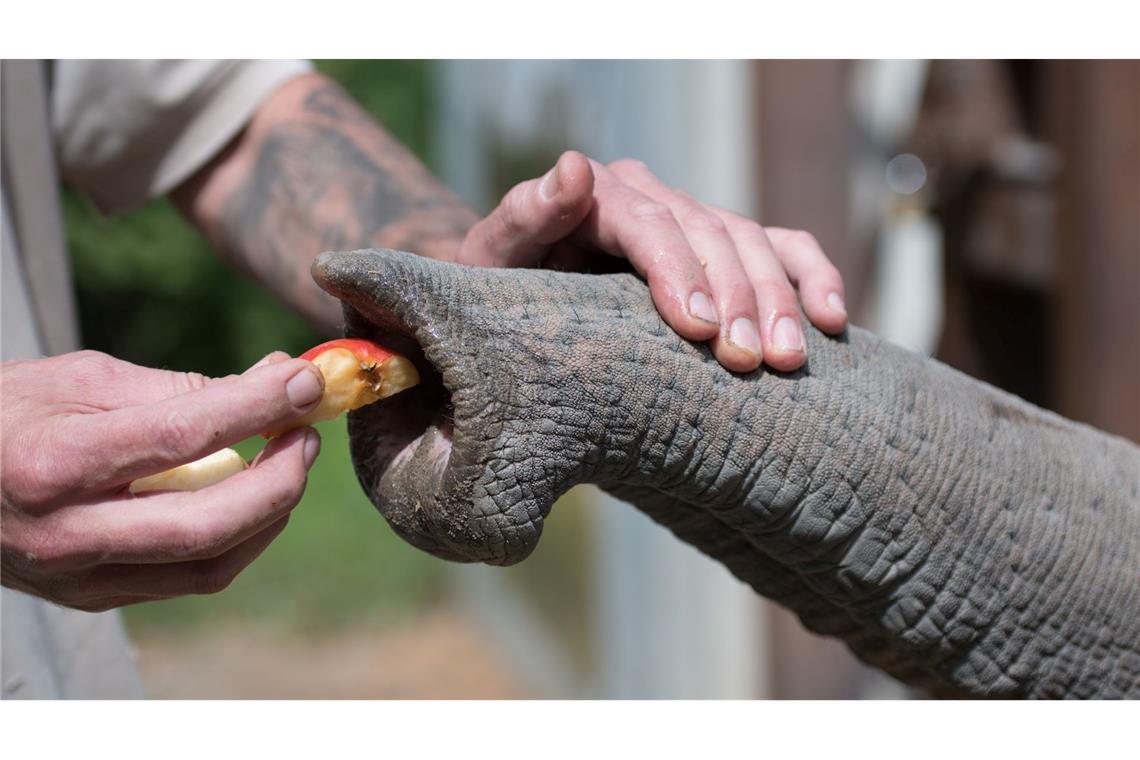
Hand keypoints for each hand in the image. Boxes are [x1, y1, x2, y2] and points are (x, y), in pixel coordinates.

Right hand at [0, 350, 323, 610]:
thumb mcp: (78, 380)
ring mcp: (78, 578)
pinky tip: (251, 497)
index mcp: (54, 464)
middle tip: (308, 433)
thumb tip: (270, 384)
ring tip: (288, 460)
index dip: (257, 407)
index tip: (308, 381)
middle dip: (279, 480)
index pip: (182, 435)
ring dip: (269, 513)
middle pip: (208, 525)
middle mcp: (65, 534)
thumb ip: (174, 389)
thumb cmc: (5, 414)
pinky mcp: (92, 598)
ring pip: (209, 565)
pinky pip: (189, 578)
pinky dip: (236, 537)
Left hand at [455, 151, 847, 372]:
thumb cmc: (504, 290)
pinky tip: (834, 320)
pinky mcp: (723, 248)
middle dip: (737, 297)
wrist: (521, 305)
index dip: (679, 272)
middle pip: (710, 234)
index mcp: (598, 194)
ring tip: (790, 357)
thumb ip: (523, 217)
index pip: (650, 223)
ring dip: (779, 300)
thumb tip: (573, 167)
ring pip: (752, 242)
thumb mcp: (492, 260)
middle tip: (751, 361)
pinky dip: (813, 277)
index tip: (699, 329)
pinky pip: (783, 248)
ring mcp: (693, 219)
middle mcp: (652, 196)